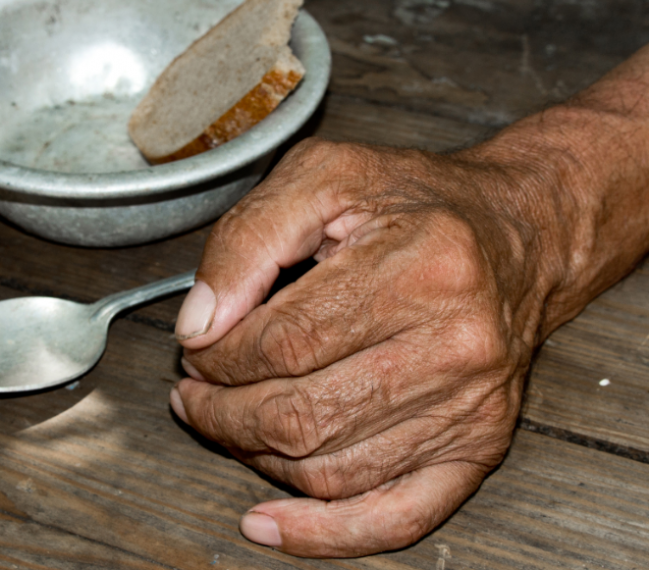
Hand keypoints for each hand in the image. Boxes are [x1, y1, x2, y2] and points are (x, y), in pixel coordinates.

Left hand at [169, 138, 564, 556]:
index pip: (284, 342)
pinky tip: (271, 523)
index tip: (195, 346)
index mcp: (420, 268)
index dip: (219, 355)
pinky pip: (396, 516)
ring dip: (252, 456)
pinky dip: (324, 533)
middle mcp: (456, 345)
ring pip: (330, 469)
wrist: (515, 233)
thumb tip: (199, 323)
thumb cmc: (416, 202)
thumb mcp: (321, 176)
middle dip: (221, 411)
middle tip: (193, 389)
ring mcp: (470, 406)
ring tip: (222, 422)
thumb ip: (248, 240)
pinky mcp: (477, 446)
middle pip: (301, 414)